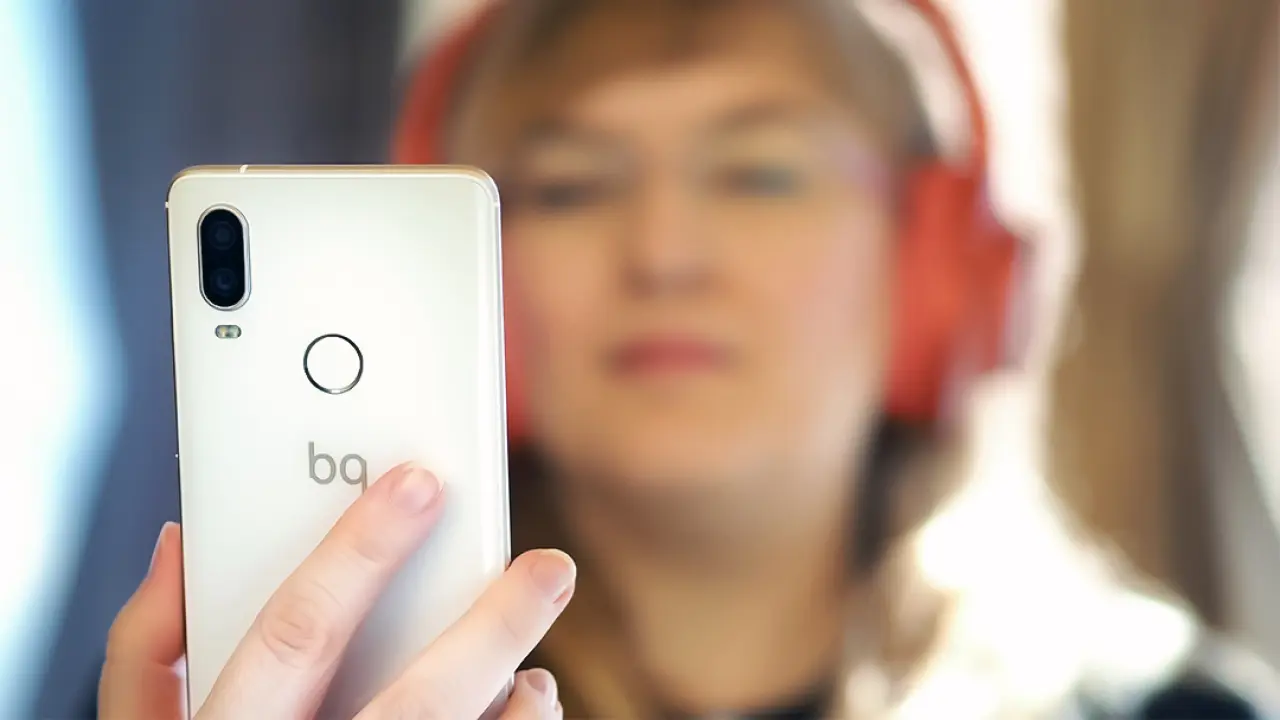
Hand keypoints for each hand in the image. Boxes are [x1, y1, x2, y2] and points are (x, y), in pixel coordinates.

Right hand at [99, 463, 573, 718]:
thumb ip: (150, 651)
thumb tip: (183, 543)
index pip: (296, 635)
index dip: (360, 552)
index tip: (417, 484)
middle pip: (421, 701)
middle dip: (494, 627)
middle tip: (550, 568)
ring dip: (520, 701)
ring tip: (536, 672)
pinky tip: (520, 713)